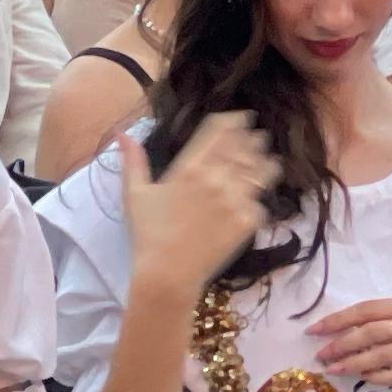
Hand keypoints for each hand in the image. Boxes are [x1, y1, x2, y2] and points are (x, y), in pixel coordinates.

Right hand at [121, 111, 276, 292]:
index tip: (241, 118)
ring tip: (269, 160)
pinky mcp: (248, 222)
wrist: (168, 274)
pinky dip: (259, 198)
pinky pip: (260, 203)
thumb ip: (133, 161)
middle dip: (253, 139)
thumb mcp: (135, 194)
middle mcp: (215, 178)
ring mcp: (235, 200)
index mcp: (188, 167)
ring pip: (260, 171)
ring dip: (265, 162)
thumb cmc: (148, 234)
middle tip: (259, 136)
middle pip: (244, 147)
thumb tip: (122, 133)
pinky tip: (259, 196)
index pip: (218, 132)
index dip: (233, 121)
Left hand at [309, 294, 391, 391]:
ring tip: (335, 369)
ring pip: (384, 353)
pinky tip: (364, 378)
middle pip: (373, 330)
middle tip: (321, 354)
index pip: (370, 309)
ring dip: (354, 362)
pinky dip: (379, 376)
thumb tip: (346, 331)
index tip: (315, 330)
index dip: (339, 319)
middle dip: (341, 342)